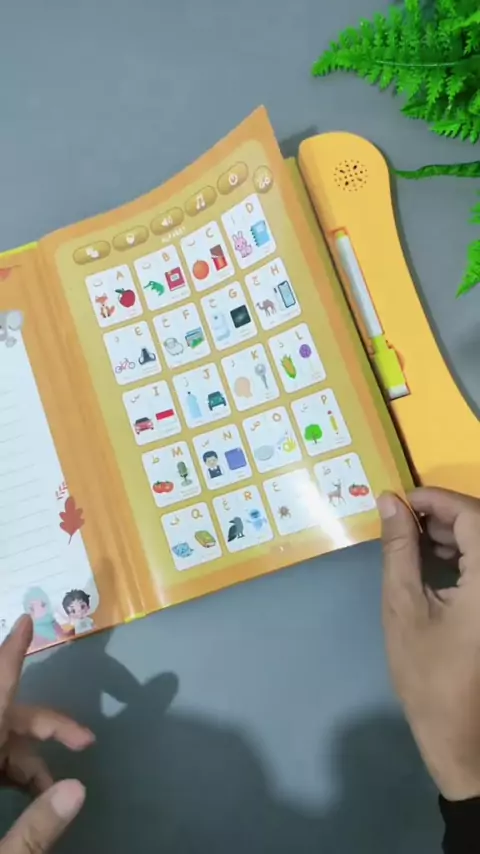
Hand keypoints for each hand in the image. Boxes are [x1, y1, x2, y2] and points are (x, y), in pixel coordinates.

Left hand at [0, 614, 93, 851]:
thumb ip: (32, 831)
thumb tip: (78, 790)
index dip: (9, 658)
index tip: (26, 622)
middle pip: (3, 717)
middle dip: (46, 725)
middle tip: (87, 741)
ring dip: (28, 758)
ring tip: (54, 789)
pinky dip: (9, 771)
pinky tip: (31, 792)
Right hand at [379, 487, 479, 800]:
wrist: (462, 738)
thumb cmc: (429, 676)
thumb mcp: (404, 607)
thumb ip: (399, 549)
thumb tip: (390, 502)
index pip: (472, 514)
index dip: (435, 499)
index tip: (400, 500)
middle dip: (444, 515)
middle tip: (402, 521)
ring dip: (457, 533)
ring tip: (414, 542)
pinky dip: (469, 555)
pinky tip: (438, 564)